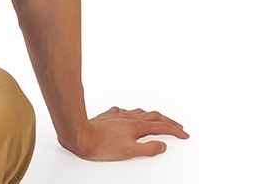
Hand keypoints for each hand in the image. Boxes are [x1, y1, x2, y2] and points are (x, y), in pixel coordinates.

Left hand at [63, 106, 188, 160]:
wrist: (80, 135)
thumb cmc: (101, 145)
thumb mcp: (130, 152)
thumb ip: (148, 148)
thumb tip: (162, 145)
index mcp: (137, 127)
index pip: (161, 127)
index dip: (175, 131)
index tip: (184, 134)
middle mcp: (129, 118)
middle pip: (154, 117)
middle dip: (168, 121)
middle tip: (177, 126)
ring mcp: (118, 116)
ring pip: (140, 112)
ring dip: (152, 116)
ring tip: (158, 119)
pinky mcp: (108, 116)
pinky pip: (124, 112)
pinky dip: (133, 113)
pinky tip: (130, 115)